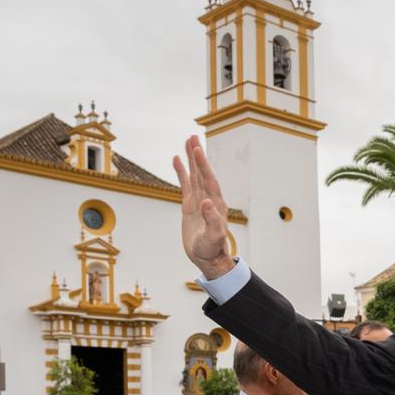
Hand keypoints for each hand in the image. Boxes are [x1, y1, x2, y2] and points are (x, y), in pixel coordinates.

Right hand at [173, 135, 235, 279]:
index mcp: (216, 205)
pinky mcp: (190, 206)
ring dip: (191, 159)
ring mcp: (199, 201)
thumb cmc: (212, 249)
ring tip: (187, 141)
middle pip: (202, 173)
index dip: (203, 165)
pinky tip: (178, 161)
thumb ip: (212, 220)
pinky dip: (182, 172)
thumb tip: (208, 202)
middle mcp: (209, 199)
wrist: (208, 258)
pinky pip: (186, 185)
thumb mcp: (213, 237)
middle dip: (198, 155)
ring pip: (194, 176)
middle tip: (192, 137)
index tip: (197, 149)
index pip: (209, 180)